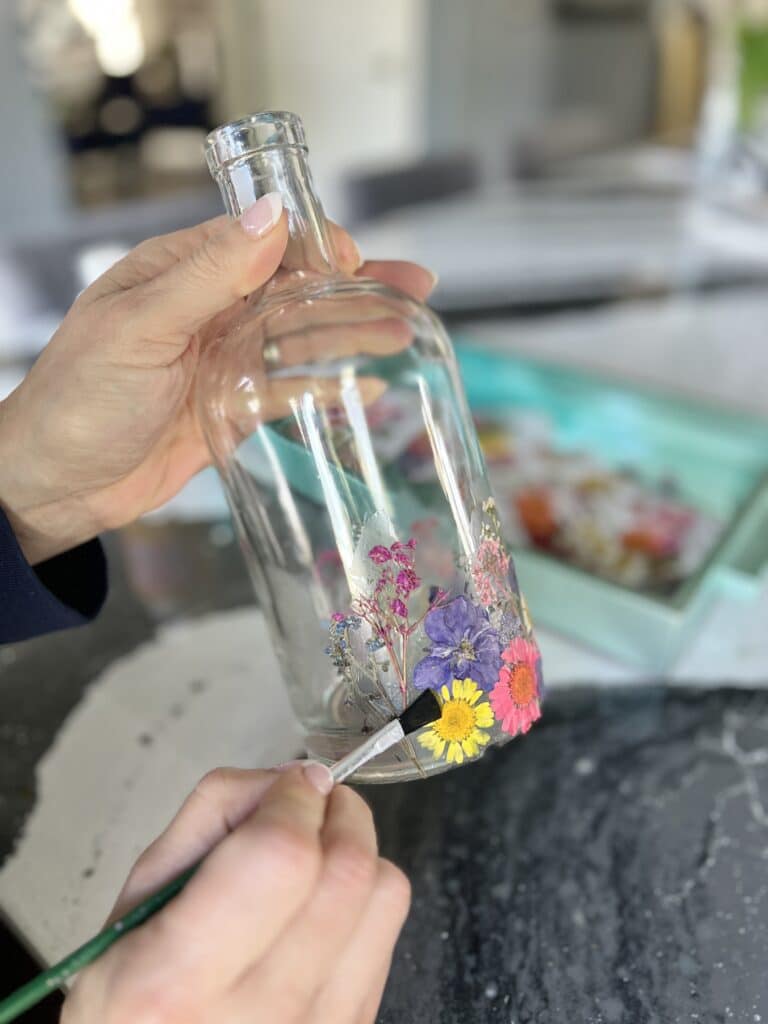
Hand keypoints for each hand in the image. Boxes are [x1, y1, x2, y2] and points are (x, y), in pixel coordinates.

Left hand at [0, 195, 434, 562]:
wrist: (57, 485)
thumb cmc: (79, 400)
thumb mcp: (141, 327)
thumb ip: (209, 275)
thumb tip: (272, 218)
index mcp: (179, 274)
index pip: (260, 241)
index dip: (313, 245)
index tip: (354, 259)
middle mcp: (207, 311)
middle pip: (294, 289)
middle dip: (354, 287)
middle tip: (413, 289)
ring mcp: (223, 361)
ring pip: (300, 339)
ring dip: (351, 333)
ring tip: (404, 332)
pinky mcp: (232, 408)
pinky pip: (289, 391)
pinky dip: (327, 387)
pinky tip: (367, 387)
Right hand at [62, 765, 410, 1023]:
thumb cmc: (139, 988)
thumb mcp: (141, 896)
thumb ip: (214, 814)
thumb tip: (294, 779)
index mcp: (175, 980)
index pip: (280, 855)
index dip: (294, 799)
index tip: (289, 785)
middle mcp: (256, 1016)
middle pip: (346, 870)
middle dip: (337, 809)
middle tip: (311, 803)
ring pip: (384, 894)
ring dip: (357, 851)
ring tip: (318, 854)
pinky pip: (390, 933)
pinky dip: (364, 898)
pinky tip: (323, 908)